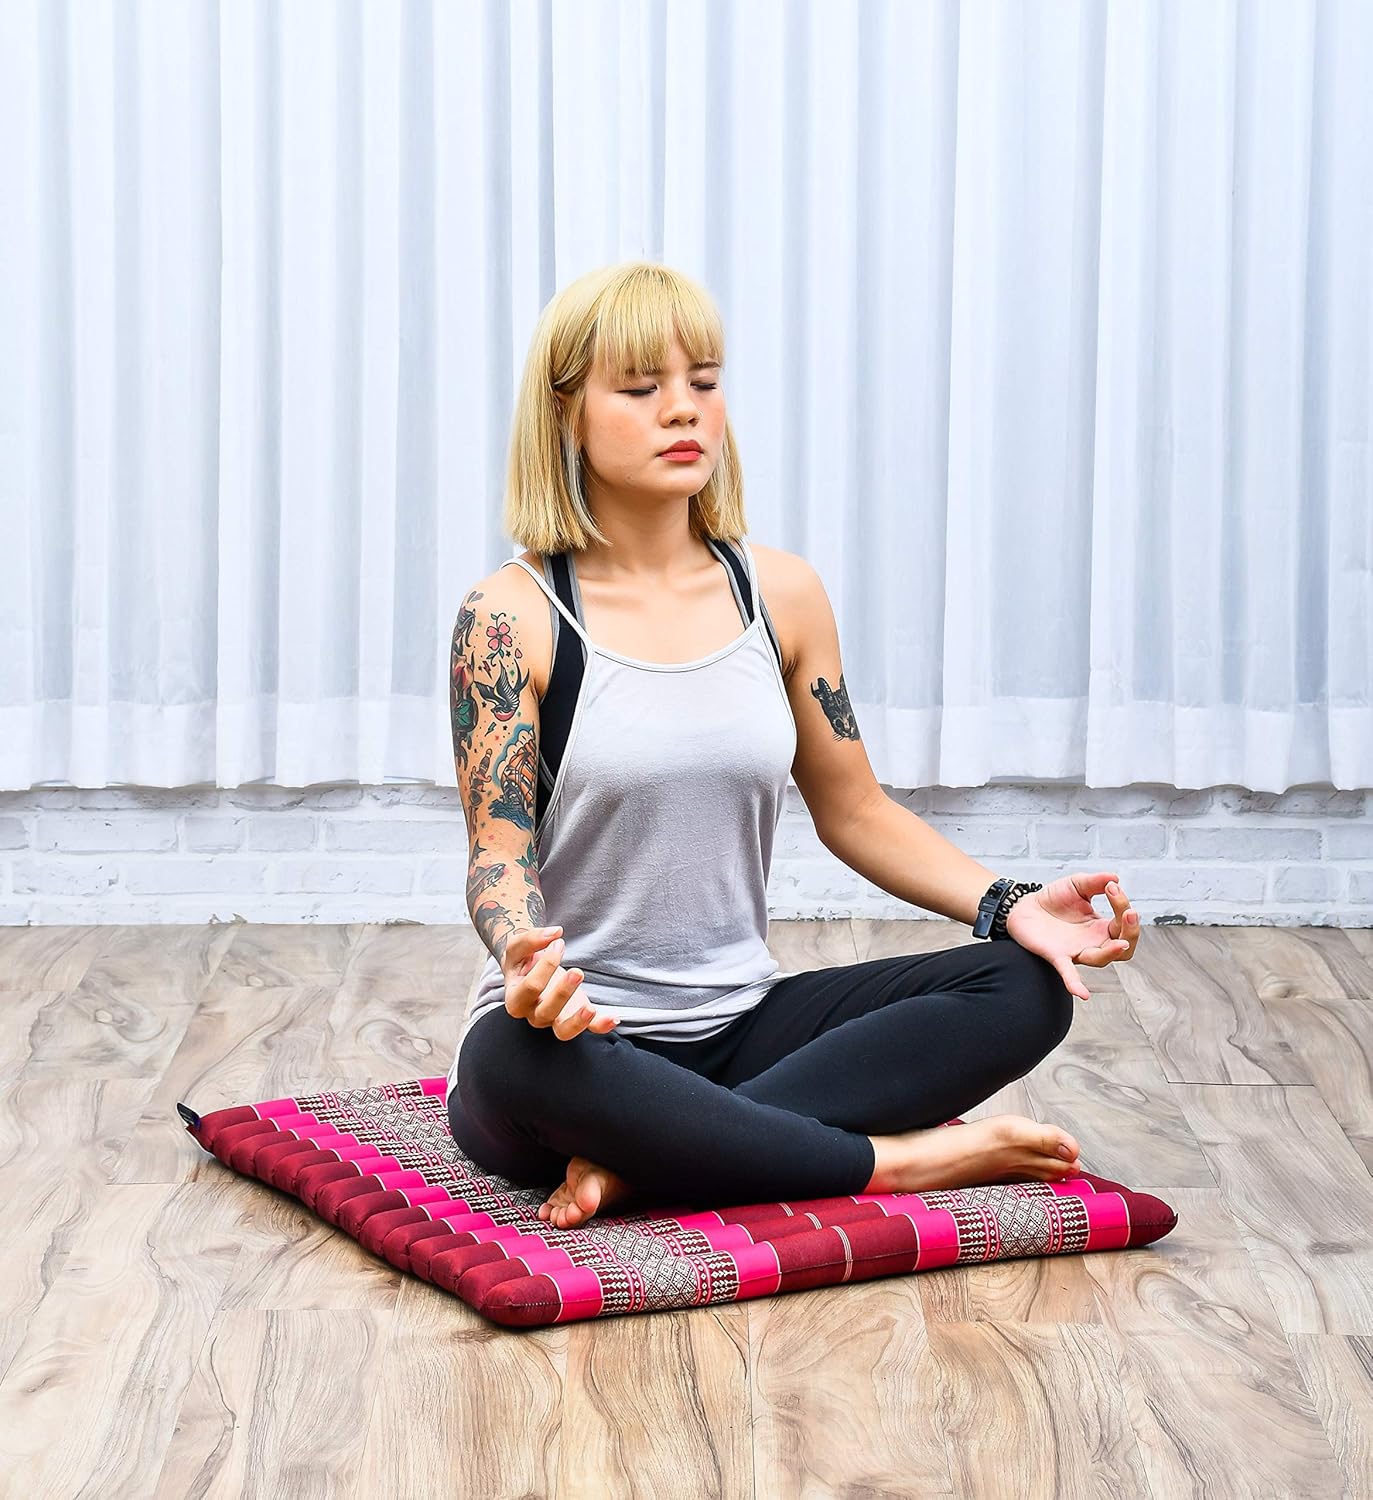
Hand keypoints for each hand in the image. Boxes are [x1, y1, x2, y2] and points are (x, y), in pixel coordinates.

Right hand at [499, 925, 619, 1038]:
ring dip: (578, 1021)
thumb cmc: (522, 960)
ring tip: (590, 1008)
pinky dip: (601, 1026)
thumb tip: (555, 933)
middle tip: (577, 972)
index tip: (559, 943)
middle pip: (545, 1012)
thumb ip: (531, 939)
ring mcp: (555, 1019)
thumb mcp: (517, 946)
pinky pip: (589, 1029)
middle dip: (562, 993)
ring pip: (563, 1032)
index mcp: (516, 998)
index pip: (530, 988)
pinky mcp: (575, 1016)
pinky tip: (613, 1019)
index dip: (546, 966)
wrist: (528, 969)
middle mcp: (534, 1013)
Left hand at [1003, 872, 1139, 1002]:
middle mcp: (1092, 942)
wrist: (1023, 906)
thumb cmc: (1054, 900)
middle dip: (1130, 932)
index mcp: (1100, 927)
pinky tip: (1083, 994)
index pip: (1123, 922)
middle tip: (1129, 912)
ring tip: (1120, 943)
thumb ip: (1095, 882)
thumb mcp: (1077, 885)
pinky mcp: (1056, 956)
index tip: (1112, 887)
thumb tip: (1115, 879)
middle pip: (1123, 948)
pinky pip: (1068, 974)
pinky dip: (1075, 984)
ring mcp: (1076, 951)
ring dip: (1112, 951)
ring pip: (1100, 959)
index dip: (1123, 905)